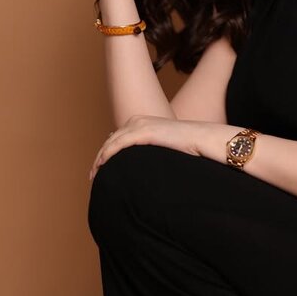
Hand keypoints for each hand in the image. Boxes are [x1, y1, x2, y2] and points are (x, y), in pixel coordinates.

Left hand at [88, 115, 231, 179]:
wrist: (203, 139)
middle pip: (111, 139)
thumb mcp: (166, 148)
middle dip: (100, 157)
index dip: (107, 152)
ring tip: (94, 175)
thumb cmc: (189, 147)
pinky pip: (119, 144)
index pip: (118, 137)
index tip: (101, 168)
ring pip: (111, 142)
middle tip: (93, 175)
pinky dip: (107, 155)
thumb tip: (145, 165)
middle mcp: (139, 120)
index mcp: (143, 122)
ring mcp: (140, 124)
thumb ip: (153, 151)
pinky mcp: (143, 132)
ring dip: (100, 159)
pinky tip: (101, 166)